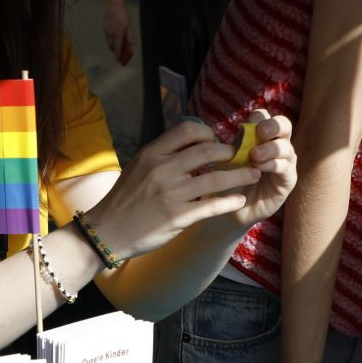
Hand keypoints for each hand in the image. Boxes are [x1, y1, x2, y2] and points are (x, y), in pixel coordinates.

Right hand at [87, 121, 266, 258]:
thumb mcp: (138, 167)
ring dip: (240, 175)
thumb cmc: (125, 200)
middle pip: (208, 151)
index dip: (209, 133)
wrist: (107, 231)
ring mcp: (171, 194)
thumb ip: (163, 155)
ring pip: (216, 178)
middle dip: (231, 152)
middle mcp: (162, 170)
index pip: (188, 130)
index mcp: (152, 154)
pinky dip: (230, 202)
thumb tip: (190, 143)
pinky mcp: (178, 217)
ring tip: (254, 174)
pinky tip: (240, 200)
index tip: (217, 141)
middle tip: (242, 157)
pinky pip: (212, 206)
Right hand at [103, 0, 132, 64]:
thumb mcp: (129, 25)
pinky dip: (110, 40)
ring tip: (117, 47)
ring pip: (108, 42)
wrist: (113, 5)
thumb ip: (130, 36)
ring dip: (112, 46)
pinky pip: (107, 37)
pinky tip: (114, 38)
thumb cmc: (123, 15)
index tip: (120, 61)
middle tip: (120, 54)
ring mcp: (107, 31)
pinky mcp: (104, 28)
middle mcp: (111, 34)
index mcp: (118, 34)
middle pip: (112, 47)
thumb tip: (133, 45)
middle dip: (115, 52)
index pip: (118, 48)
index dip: (118, 56)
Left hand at [229, 109, 296, 229]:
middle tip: (260, 132)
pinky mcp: (288, 180)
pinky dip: (273, 165)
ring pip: (286, 147)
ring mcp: (285, 162)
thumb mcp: (228, 159)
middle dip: (273, 126)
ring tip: (254, 156)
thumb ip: (234, 144)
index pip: (266, 117)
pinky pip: (285, 168)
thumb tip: (232, 131)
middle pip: (284, 125)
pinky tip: (259, 168)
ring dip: (271, 148)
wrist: (232, 209)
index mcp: (262, 136)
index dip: (258, 118)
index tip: (244, 128)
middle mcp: (277, 145)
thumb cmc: (229, 181)